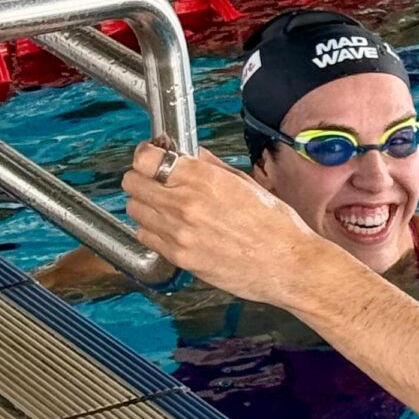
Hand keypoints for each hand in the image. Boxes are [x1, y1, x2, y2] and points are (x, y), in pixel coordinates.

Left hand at [122, 143, 324, 305]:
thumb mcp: (247, 184)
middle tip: (157, 181)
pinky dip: (152, 229)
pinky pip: (144, 236)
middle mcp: (185, 203)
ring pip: (134, 208)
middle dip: (143, 178)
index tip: (152, 157)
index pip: (146, 159)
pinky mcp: (177, 256)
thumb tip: (191, 154)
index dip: (146, 156)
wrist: (287, 264)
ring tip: (165, 207)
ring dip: (145, 204)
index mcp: (205, 179)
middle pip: (132, 182)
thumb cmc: (276, 226)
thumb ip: (212, 167)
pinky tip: (171, 228)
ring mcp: (178, 232)